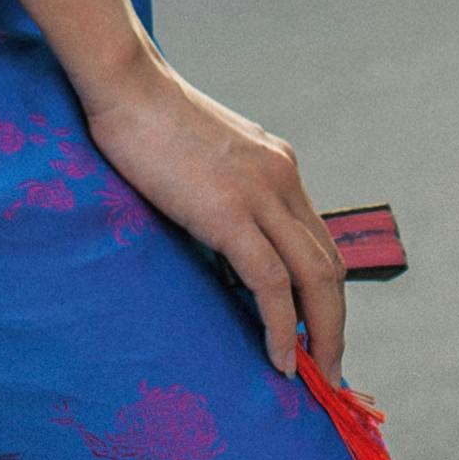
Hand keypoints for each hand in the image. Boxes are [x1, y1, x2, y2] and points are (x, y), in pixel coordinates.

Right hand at [80, 48, 347, 382]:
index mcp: (279, 165)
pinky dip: (282, 329)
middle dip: (334, 324)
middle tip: (327, 369)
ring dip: (321, 336)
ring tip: (316, 375)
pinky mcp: (231, 213)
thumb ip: (226, 196)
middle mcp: (283, 178)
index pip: (319, 242)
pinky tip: (279, 360)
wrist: (124, 84)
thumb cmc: (146, 119)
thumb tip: (226, 251)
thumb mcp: (206, 158)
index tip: (317, 334)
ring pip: (315, 280)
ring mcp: (261, 194)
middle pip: (330, 267)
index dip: (325, 295)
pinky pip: (272, 284)